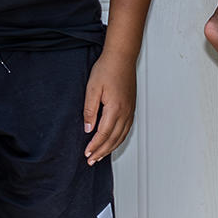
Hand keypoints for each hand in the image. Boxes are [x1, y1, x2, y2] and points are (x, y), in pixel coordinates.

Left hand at [82, 49, 137, 164]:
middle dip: (102, 151)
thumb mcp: (92, 88)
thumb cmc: (106, 69)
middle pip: (113, 139)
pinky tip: (112, 142)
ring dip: (110, 148)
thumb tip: (88, 129)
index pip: (103, 134)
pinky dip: (118, 139)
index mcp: (115, 109)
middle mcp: (125, 113)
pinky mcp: (131, 108)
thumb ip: (89, 110)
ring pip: (121, 136)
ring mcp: (130, 111)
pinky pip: (126, 129)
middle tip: (91, 160)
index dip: (94, 146)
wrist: (121, 58)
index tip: (86, 153)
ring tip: (100, 155)